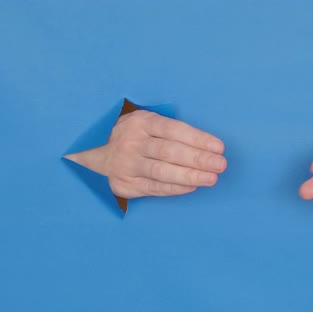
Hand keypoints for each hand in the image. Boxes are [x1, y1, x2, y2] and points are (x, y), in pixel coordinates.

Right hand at [65, 110, 226, 197]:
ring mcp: (126, 164)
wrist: (92, 150)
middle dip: (198, 159)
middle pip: (169, 152)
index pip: (173, 130)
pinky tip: (193, 187)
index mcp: (140, 121)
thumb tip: (208, 144)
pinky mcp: (124, 183)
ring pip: (162, 172)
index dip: (197, 139)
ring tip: (211, 179)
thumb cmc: (134, 134)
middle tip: (220, 165)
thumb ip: (170, 129)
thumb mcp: (146, 121)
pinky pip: (154, 188)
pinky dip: (175, 188)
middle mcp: (131, 142)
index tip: (219, 147)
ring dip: (190, 176)